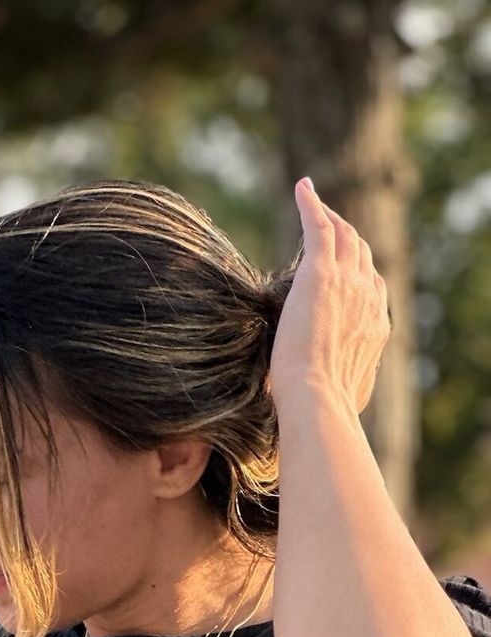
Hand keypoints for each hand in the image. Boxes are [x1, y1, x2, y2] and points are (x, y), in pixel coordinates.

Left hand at [269, 177, 392, 417]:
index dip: (357, 271)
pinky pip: (319, 227)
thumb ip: (349, 383)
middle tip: (329, 223)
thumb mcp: (349, 394)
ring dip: (332, 216)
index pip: (370, 285)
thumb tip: (346, 399)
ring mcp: (347, 283)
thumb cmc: (326, 407)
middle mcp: (368, 297)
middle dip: (348, 236)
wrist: (316, 398)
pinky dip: (312, 204)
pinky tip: (303, 187)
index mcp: (375, 324)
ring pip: (345, 235)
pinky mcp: (321, 274)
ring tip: (315, 201)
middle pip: (362, 254)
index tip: (341, 266)